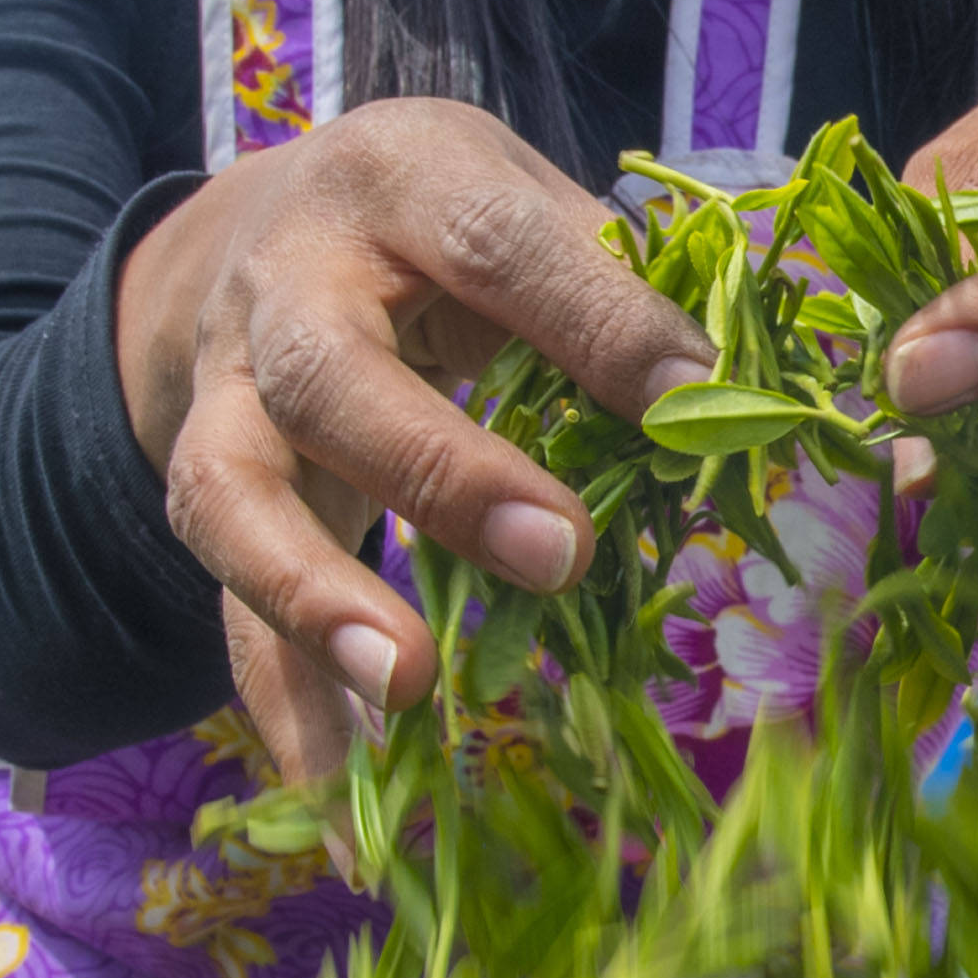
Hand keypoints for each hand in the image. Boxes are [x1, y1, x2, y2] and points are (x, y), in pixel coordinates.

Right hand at [118, 99, 721, 780]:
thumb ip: (627, 286)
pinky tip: (338, 793)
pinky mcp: (207, 487)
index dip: (598, 322)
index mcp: (403, 184)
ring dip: (317, 596)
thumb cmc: (450, 224)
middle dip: (444, 471)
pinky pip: (225, 605)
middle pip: (333, 376)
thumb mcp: (529, 203)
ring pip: (234, 493)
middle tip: (560, 554)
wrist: (273, 222)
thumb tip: (770, 386)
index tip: (696, 400)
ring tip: (406, 687)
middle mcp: (289, 285)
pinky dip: (282, 703)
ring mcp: (227, 394)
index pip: (497, 247)